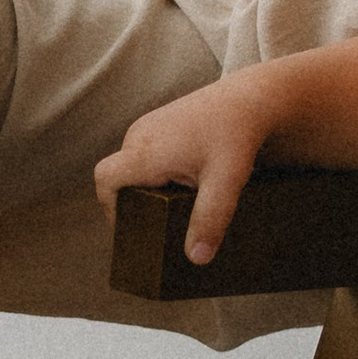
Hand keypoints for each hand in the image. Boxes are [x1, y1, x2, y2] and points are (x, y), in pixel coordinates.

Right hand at [95, 83, 264, 264]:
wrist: (251, 99)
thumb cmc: (237, 136)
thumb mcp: (226, 182)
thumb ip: (210, 219)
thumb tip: (196, 259)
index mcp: (146, 150)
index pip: (106, 180)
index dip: (110, 208)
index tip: (132, 227)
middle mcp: (140, 135)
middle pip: (117, 178)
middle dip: (133, 203)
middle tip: (157, 226)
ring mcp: (148, 126)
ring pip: (131, 166)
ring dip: (146, 188)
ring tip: (173, 207)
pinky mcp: (159, 124)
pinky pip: (143, 154)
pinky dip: (154, 173)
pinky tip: (181, 185)